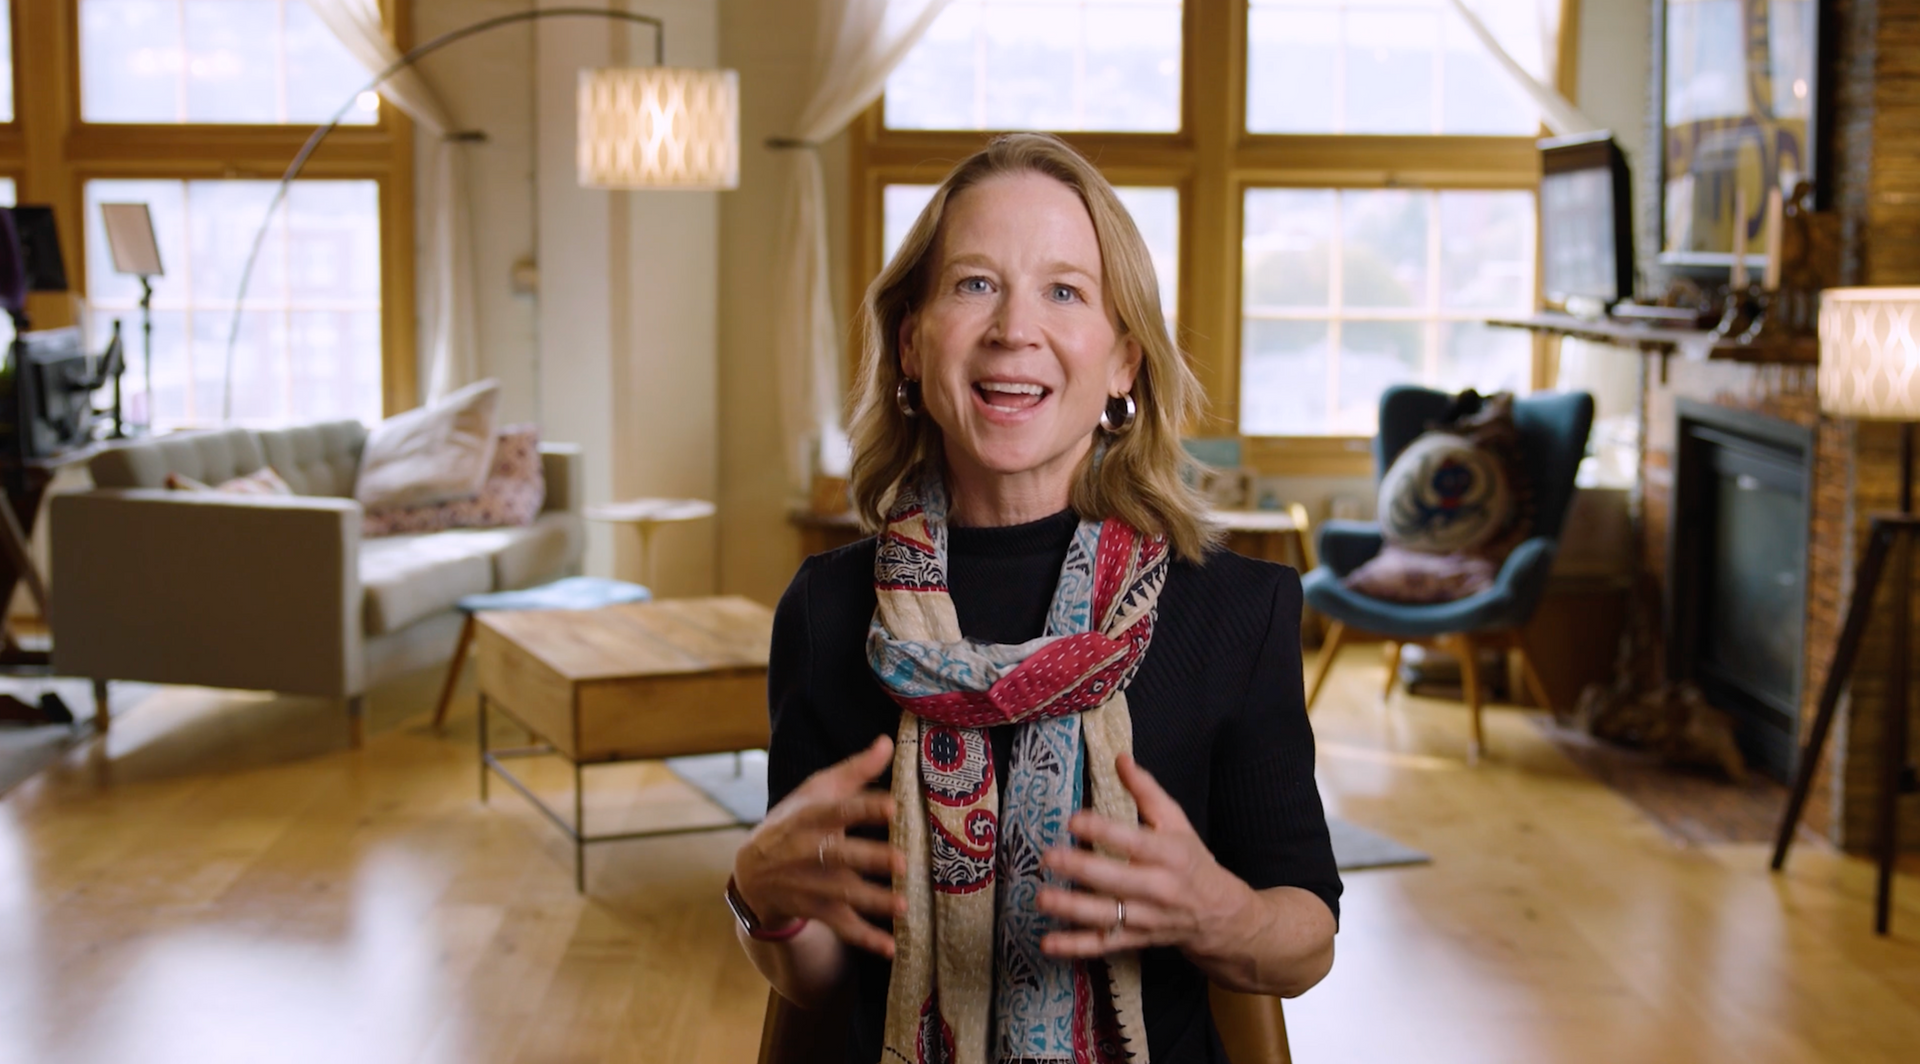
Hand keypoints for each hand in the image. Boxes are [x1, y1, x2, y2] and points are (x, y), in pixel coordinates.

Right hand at [733, 735, 905, 956]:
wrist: (752, 872)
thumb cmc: (795, 821)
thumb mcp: (817, 791)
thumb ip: (856, 770)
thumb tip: (887, 742)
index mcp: (809, 816)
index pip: (837, 810)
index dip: (863, 808)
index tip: (892, 807)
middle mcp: (808, 852)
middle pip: (840, 856)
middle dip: (870, 859)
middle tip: (902, 862)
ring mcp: (811, 884)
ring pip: (843, 895)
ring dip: (873, 902)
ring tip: (903, 908)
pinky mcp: (817, 910)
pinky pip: (842, 928)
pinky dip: (866, 939)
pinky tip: (891, 947)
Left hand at [1036, 753, 1255, 959]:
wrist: (1219, 916)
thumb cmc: (1191, 861)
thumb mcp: (1177, 822)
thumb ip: (1147, 791)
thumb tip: (1119, 757)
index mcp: (1169, 854)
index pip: (1134, 841)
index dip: (1103, 830)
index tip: (1074, 820)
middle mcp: (1158, 888)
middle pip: (1116, 880)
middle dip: (1081, 869)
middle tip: (1048, 857)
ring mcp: (1145, 918)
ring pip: (1106, 915)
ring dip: (1072, 909)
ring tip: (1042, 897)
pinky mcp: (1135, 940)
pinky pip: (1102, 945)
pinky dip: (1074, 947)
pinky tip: (1046, 943)